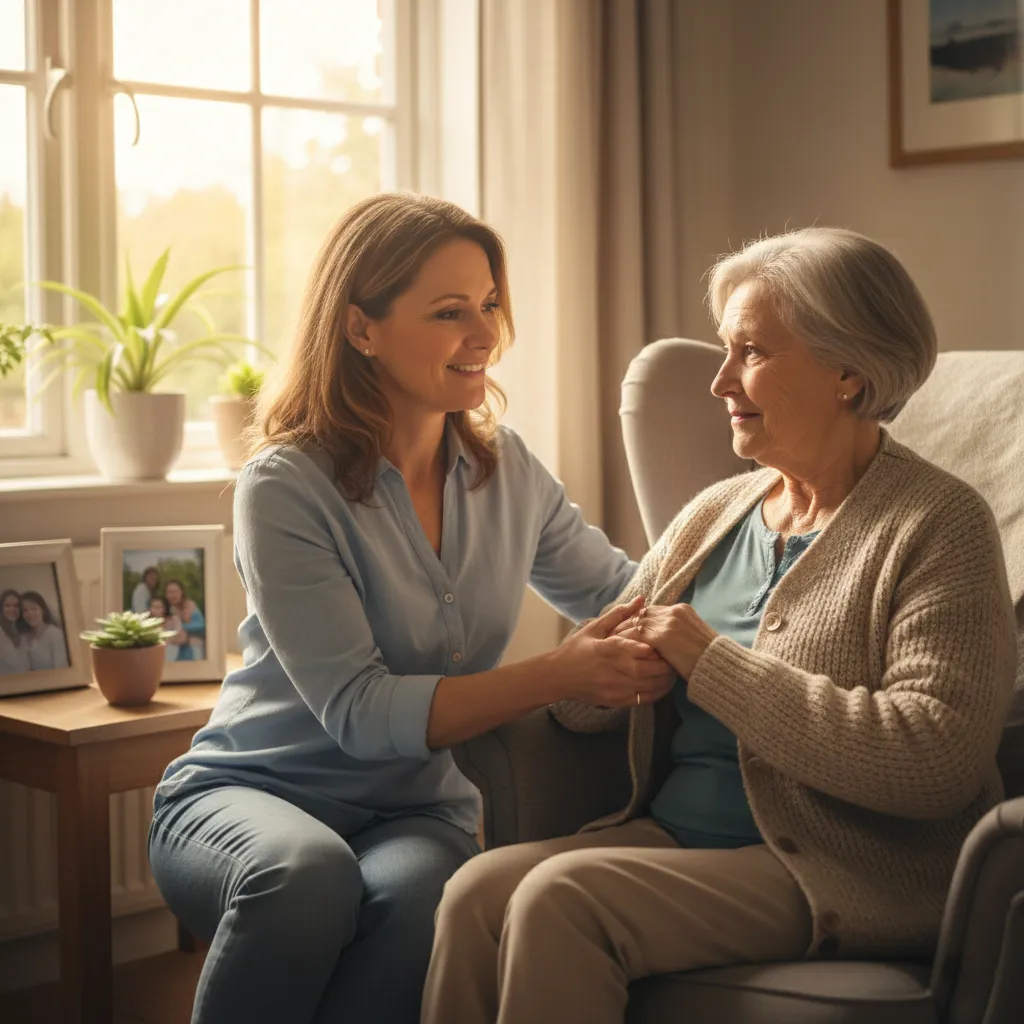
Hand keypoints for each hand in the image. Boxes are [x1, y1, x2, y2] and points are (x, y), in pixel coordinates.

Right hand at [548, 596, 677, 707]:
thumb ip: (619, 614)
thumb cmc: (575, 650)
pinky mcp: (615, 702)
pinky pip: (642, 700)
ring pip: (648, 687)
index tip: (664, 643)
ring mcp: (613, 689)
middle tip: (676, 657)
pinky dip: (657, 692)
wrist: (556, 677)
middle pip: (646, 670)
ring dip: (665, 680)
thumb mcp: (594, 628)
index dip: (651, 648)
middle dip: (665, 665)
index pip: (631, 649)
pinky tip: (662, 684)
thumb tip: (641, 599)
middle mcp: (610, 671)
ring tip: (674, 671)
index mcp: (604, 649)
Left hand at [612, 602, 717, 678]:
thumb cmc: (707, 658)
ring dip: (622, 632)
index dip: (637, 619)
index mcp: (682, 609)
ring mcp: (668, 622)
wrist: (717, 666)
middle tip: (611, 633)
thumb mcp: (693, 637)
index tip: (625, 628)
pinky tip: (617, 649)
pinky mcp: (662, 636)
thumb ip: (678, 632)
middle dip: (627, 623)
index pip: (652, 610)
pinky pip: (637, 635)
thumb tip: (663, 639)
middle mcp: (674, 611)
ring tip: (610, 642)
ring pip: (637, 623)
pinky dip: (626, 641)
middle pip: (642, 614)